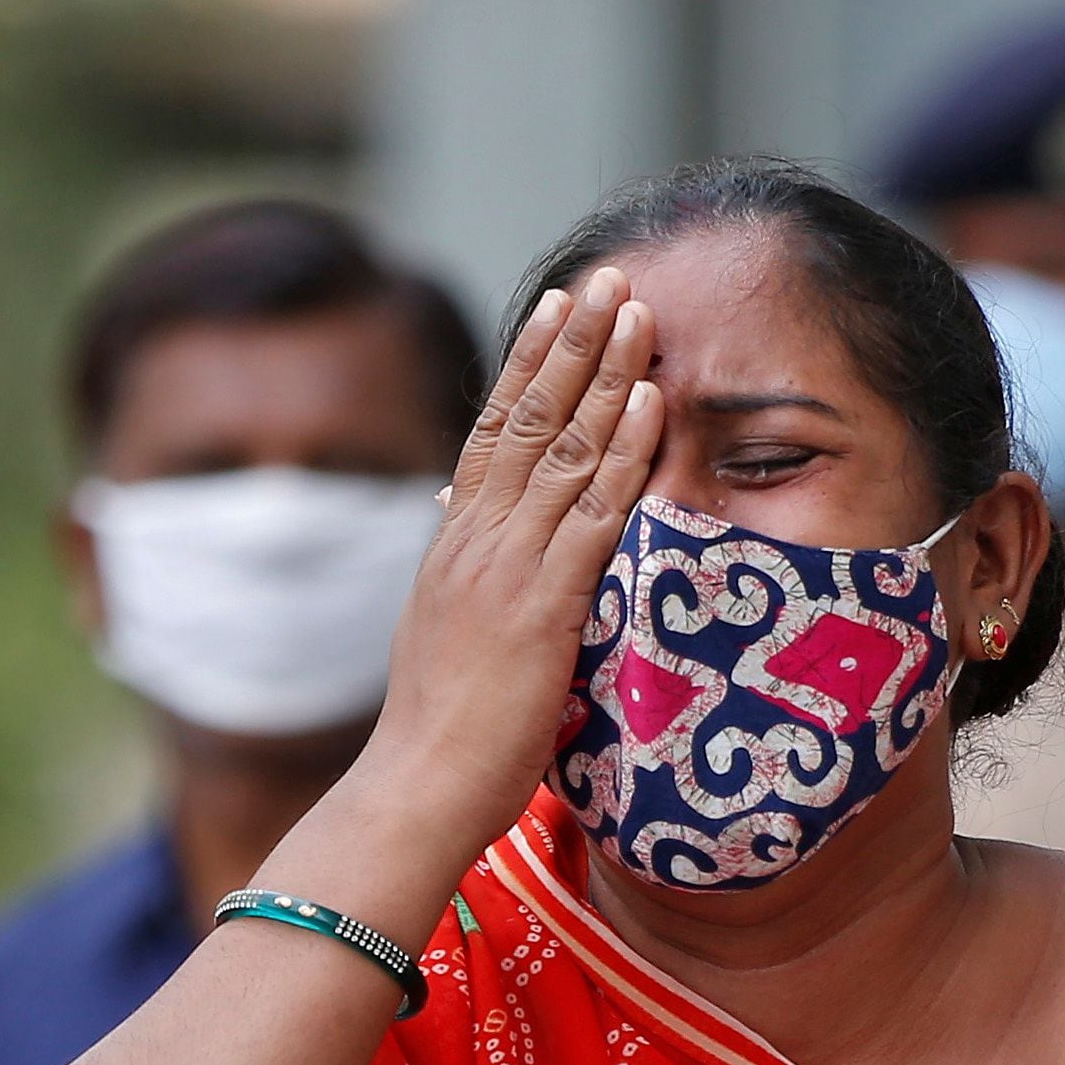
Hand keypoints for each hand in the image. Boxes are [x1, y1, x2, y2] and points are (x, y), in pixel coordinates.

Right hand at [367, 263, 662, 860]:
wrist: (416, 789)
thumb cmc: (438, 736)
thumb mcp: (445, 636)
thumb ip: (464, 579)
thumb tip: (460, 529)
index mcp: (454, 546)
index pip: (493, 431)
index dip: (529, 364)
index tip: (559, 307)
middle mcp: (475, 540)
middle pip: (527, 416)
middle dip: (572, 340)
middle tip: (609, 275)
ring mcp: (507, 566)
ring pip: (562, 447)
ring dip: (605, 372)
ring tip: (639, 309)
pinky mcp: (542, 604)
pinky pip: (592, 512)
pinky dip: (623, 451)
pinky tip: (649, 401)